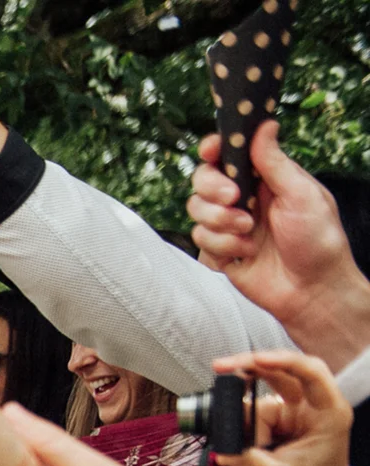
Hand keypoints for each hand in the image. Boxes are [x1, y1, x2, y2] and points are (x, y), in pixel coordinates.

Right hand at [189, 123, 369, 371]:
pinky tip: (245, 255)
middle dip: (213, 190)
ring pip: (196, 211)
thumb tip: (264, 125)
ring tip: (249, 234)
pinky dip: (222, 247)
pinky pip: (200, 241)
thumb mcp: (302, 194)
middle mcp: (243, 199)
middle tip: (236, 200)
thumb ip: (275, 162)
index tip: (212, 150)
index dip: (214, 148)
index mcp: (264, 179)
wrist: (311, 290)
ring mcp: (228, 226)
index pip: (229, 155)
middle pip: (202, 180)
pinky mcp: (219, 252)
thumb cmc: (318, 241)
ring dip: (221, 223)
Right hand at [208, 350, 353, 465]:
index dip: (283, 361)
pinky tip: (249, 439)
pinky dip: (246, 421)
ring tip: (250, 442)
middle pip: (284, 370)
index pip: (311, 373)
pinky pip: (257, 409)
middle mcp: (314, 404)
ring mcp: (298, 407)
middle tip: (223, 366)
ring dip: (246, 407)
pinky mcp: (282, 415)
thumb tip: (225, 450)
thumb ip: (252, 461)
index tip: (256, 361)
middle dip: (253, 366)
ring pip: (266, 391)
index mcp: (328, 412)